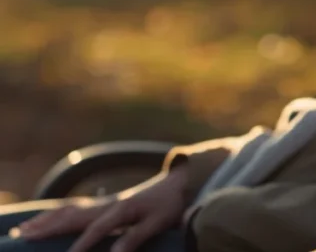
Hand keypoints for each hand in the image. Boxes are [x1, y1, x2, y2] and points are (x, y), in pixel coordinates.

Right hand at [14, 168, 189, 251]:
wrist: (178, 183)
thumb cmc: (169, 204)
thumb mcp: (158, 222)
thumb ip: (136, 237)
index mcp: (121, 209)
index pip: (97, 228)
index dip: (83, 243)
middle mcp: (109, 204)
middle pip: (74, 215)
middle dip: (49, 226)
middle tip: (25, 236)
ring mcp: (105, 203)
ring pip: (71, 210)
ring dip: (48, 219)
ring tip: (26, 228)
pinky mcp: (106, 204)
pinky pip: (77, 208)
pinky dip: (59, 213)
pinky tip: (49, 218)